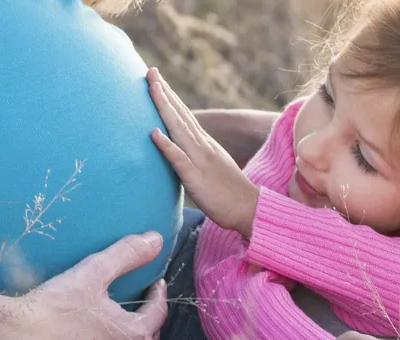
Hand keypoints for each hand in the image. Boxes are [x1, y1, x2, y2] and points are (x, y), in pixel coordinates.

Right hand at [0, 232, 168, 339]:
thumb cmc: (54, 309)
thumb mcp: (93, 273)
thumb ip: (127, 255)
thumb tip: (155, 240)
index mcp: (136, 335)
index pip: (159, 312)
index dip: (158, 295)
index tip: (155, 282)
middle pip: (148, 336)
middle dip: (148, 317)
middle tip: (140, 300)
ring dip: (130, 338)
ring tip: (120, 320)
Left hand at [147, 68, 258, 238]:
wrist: (249, 208)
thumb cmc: (229, 193)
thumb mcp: (211, 168)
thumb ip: (197, 156)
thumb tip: (181, 151)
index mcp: (205, 144)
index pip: (185, 116)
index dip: (170, 97)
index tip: (156, 79)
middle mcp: (202, 146)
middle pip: (180, 115)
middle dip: (164, 92)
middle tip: (150, 71)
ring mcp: (200, 160)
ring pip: (179, 129)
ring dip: (164, 108)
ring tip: (151, 88)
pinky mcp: (196, 178)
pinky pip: (179, 159)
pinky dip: (167, 145)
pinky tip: (154, 133)